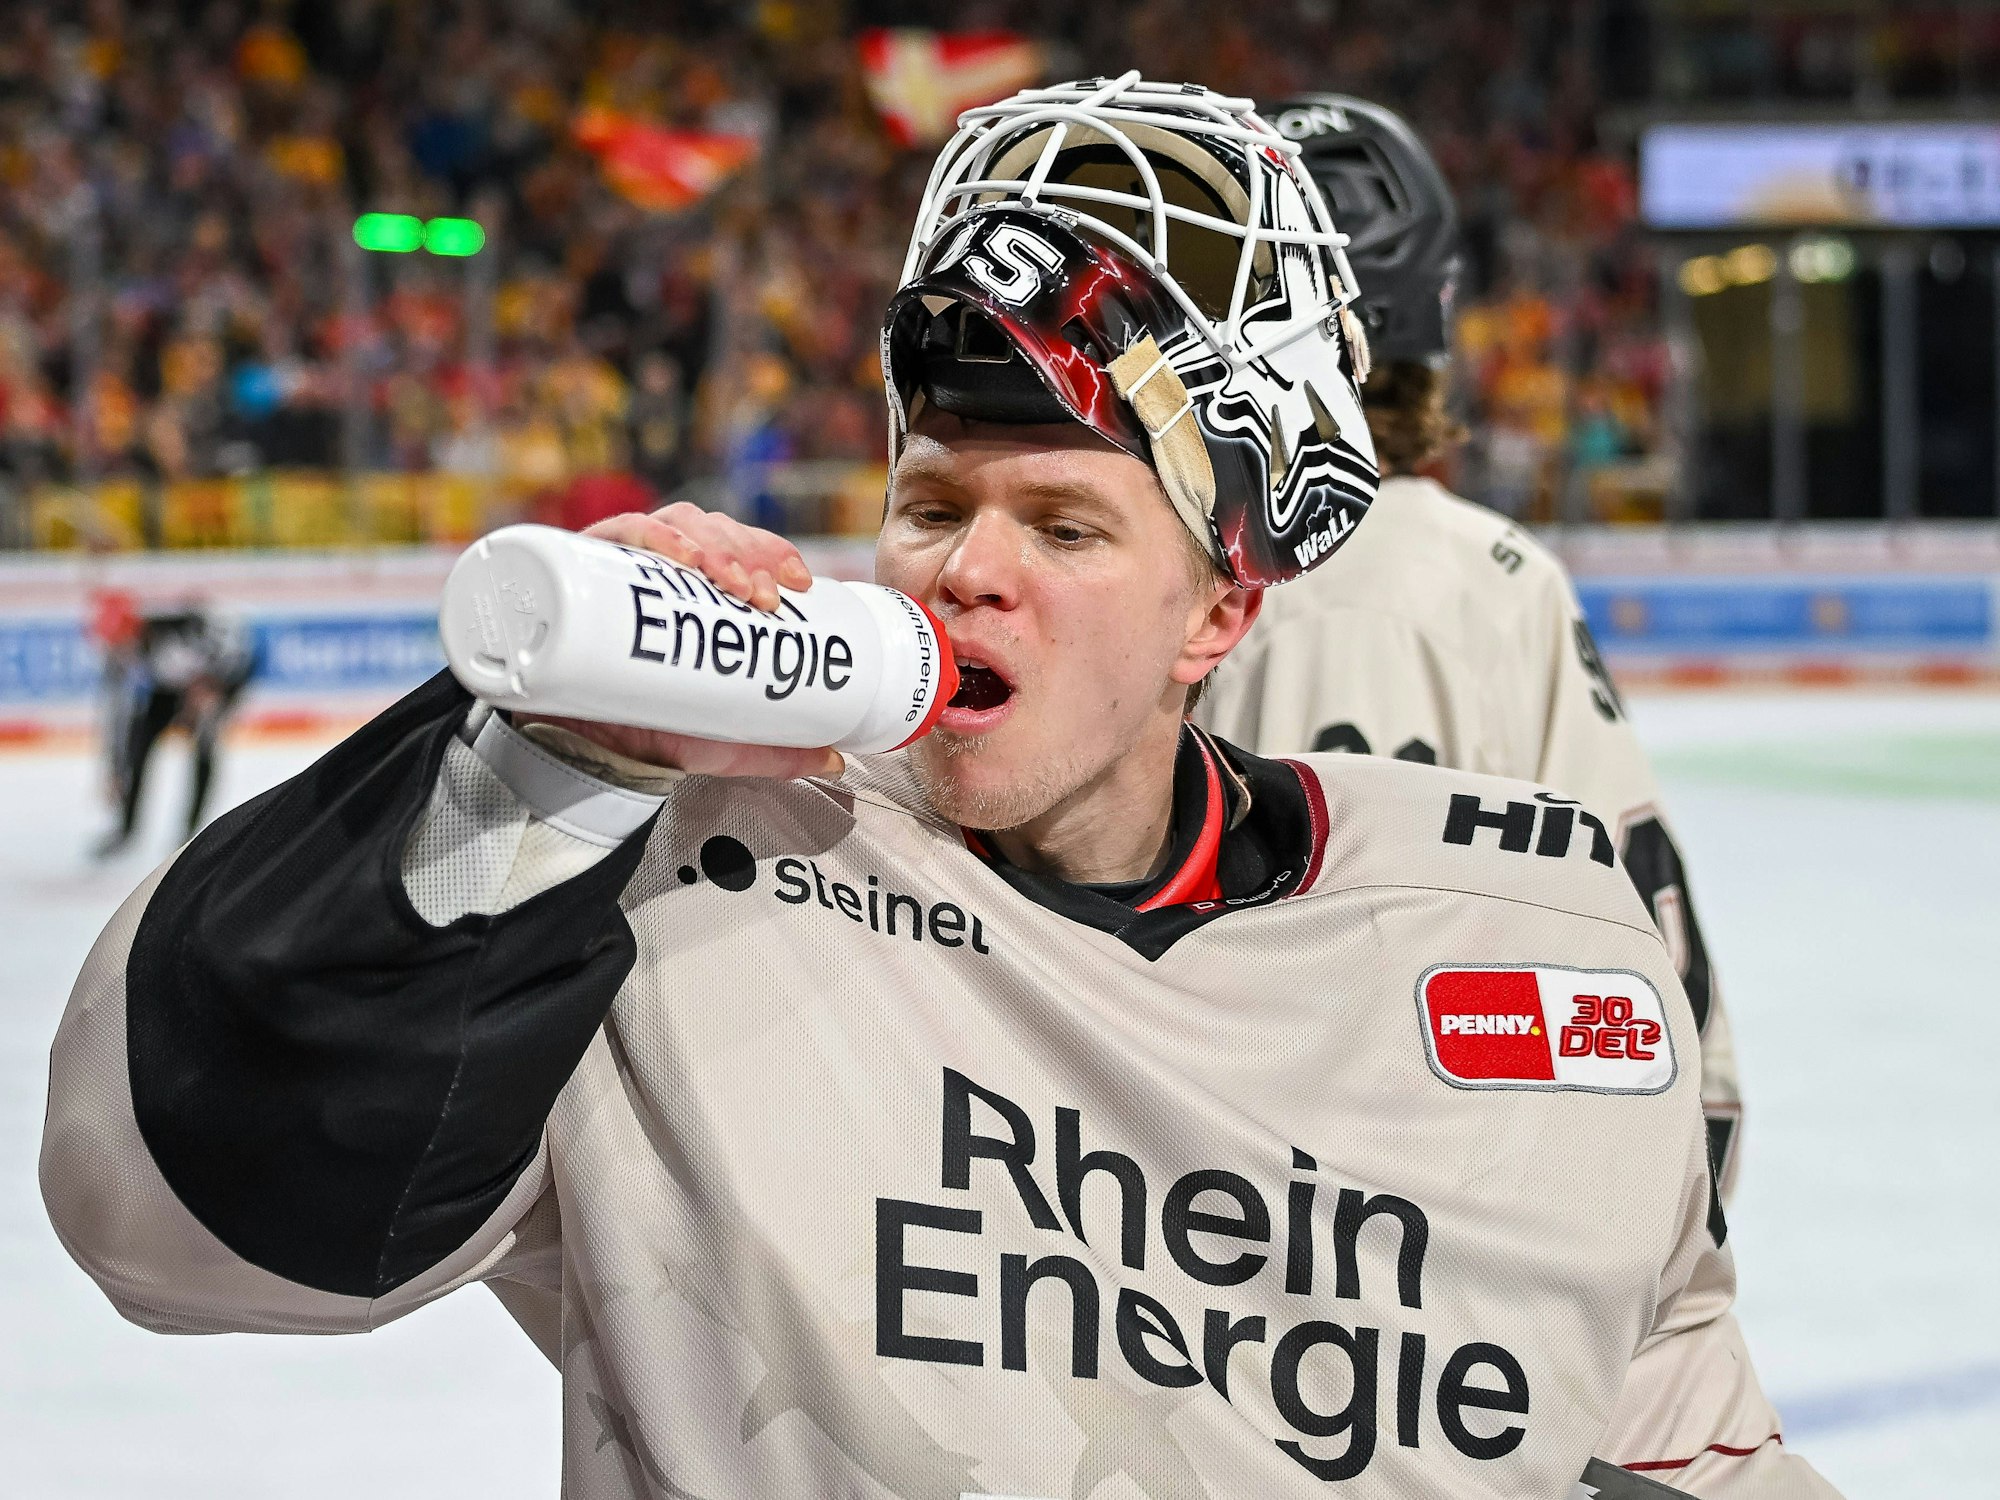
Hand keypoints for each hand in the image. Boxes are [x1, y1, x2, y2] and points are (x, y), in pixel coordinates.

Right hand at [515, 505, 838, 779]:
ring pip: (677, 524)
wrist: (585, 754)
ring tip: (731, 579)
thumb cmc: (652, 732)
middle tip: (762, 595)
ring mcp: (624, 565)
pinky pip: (620, 532)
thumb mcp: (727, 740)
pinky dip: (655, 534)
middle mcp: (664, 570)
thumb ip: (780, 749)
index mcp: (700, 592)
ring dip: (712, 543)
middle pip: (714, 530)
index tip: (799, 582)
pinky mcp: (584, 569)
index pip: (743, 547)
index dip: (774, 552)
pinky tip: (683, 557)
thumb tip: (836, 759)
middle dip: (747, 553)